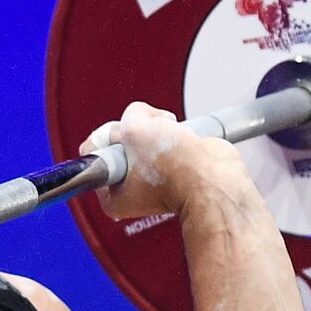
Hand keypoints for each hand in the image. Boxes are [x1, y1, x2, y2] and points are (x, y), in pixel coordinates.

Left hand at [78, 102, 247, 218]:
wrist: (216, 178)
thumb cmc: (178, 171)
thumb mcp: (134, 130)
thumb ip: (126, 116)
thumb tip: (137, 115)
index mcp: (112, 195)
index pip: (94, 152)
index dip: (109, 135)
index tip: (123, 136)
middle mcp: (131, 189)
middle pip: (119, 141)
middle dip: (135, 130)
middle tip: (150, 139)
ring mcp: (152, 176)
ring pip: (142, 136)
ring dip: (156, 128)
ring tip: (169, 137)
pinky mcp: (172, 163)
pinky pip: (162, 136)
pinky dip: (172, 130)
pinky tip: (180, 136)